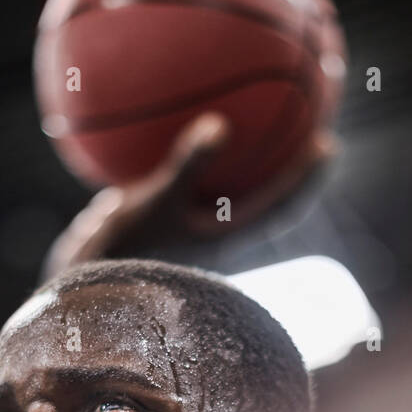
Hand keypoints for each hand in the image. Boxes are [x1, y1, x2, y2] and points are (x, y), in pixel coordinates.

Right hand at [41, 115, 338, 275]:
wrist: (82, 287)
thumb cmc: (121, 250)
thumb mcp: (154, 202)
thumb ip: (189, 165)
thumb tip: (220, 124)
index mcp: (223, 236)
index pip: (278, 205)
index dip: (304, 178)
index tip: (329, 146)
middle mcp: (212, 234)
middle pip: (265, 200)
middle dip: (289, 171)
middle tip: (315, 133)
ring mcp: (187, 230)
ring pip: (228, 195)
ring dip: (246, 166)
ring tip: (257, 126)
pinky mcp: (161, 223)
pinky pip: (190, 183)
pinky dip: (196, 158)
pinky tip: (183, 127)